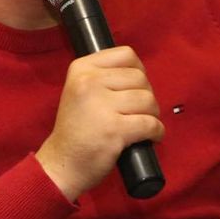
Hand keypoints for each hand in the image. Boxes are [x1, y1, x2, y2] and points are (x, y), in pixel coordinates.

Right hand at [35, 46, 163, 200]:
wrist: (62, 163)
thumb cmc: (76, 128)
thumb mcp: (79, 90)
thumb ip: (103, 77)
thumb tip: (140, 74)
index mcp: (81, 69)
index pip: (126, 55)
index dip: (138, 70)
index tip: (135, 87)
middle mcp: (89, 82)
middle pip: (140, 78)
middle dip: (146, 95)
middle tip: (139, 111)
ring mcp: (101, 106)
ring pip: (148, 100)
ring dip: (153, 114)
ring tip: (143, 124)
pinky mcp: (114, 129)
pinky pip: (150, 123)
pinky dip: (157, 131)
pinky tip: (152, 137)